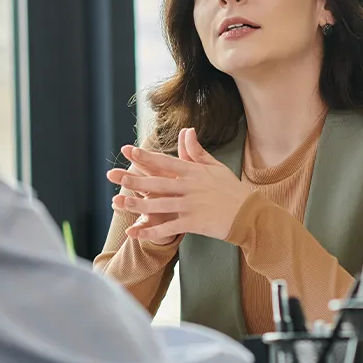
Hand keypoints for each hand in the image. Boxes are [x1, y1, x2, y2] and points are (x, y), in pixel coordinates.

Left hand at [106, 128, 252, 242]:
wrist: (249, 214)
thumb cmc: (231, 189)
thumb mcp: (215, 167)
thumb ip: (197, 152)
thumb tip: (187, 130)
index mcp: (194, 172)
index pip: (166, 162)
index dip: (147, 157)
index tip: (130, 151)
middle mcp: (190, 187)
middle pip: (157, 182)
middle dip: (134, 179)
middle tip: (113, 175)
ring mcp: (191, 206)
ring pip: (159, 204)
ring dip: (137, 204)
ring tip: (118, 202)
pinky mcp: (193, 223)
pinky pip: (168, 228)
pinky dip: (150, 231)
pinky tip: (135, 232)